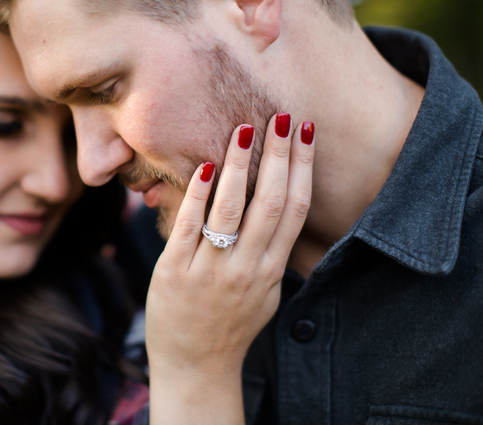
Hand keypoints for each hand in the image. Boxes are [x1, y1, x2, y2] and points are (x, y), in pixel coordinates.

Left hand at [145, 114, 314, 424]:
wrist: (195, 367)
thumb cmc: (231, 325)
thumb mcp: (264, 292)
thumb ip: (271, 253)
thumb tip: (278, 210)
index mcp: (271, 271)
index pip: (295, 210)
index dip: (303, 168)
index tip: (306, 132)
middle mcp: (247, 269)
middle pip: (270, 202)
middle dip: (279, 156)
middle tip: (282, 116)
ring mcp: (210, 271)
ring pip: (231, 210)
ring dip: (239, 166)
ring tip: (245, 130)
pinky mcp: (175, 272)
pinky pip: (189, 226)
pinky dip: (198, 195)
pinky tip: (205, 166)